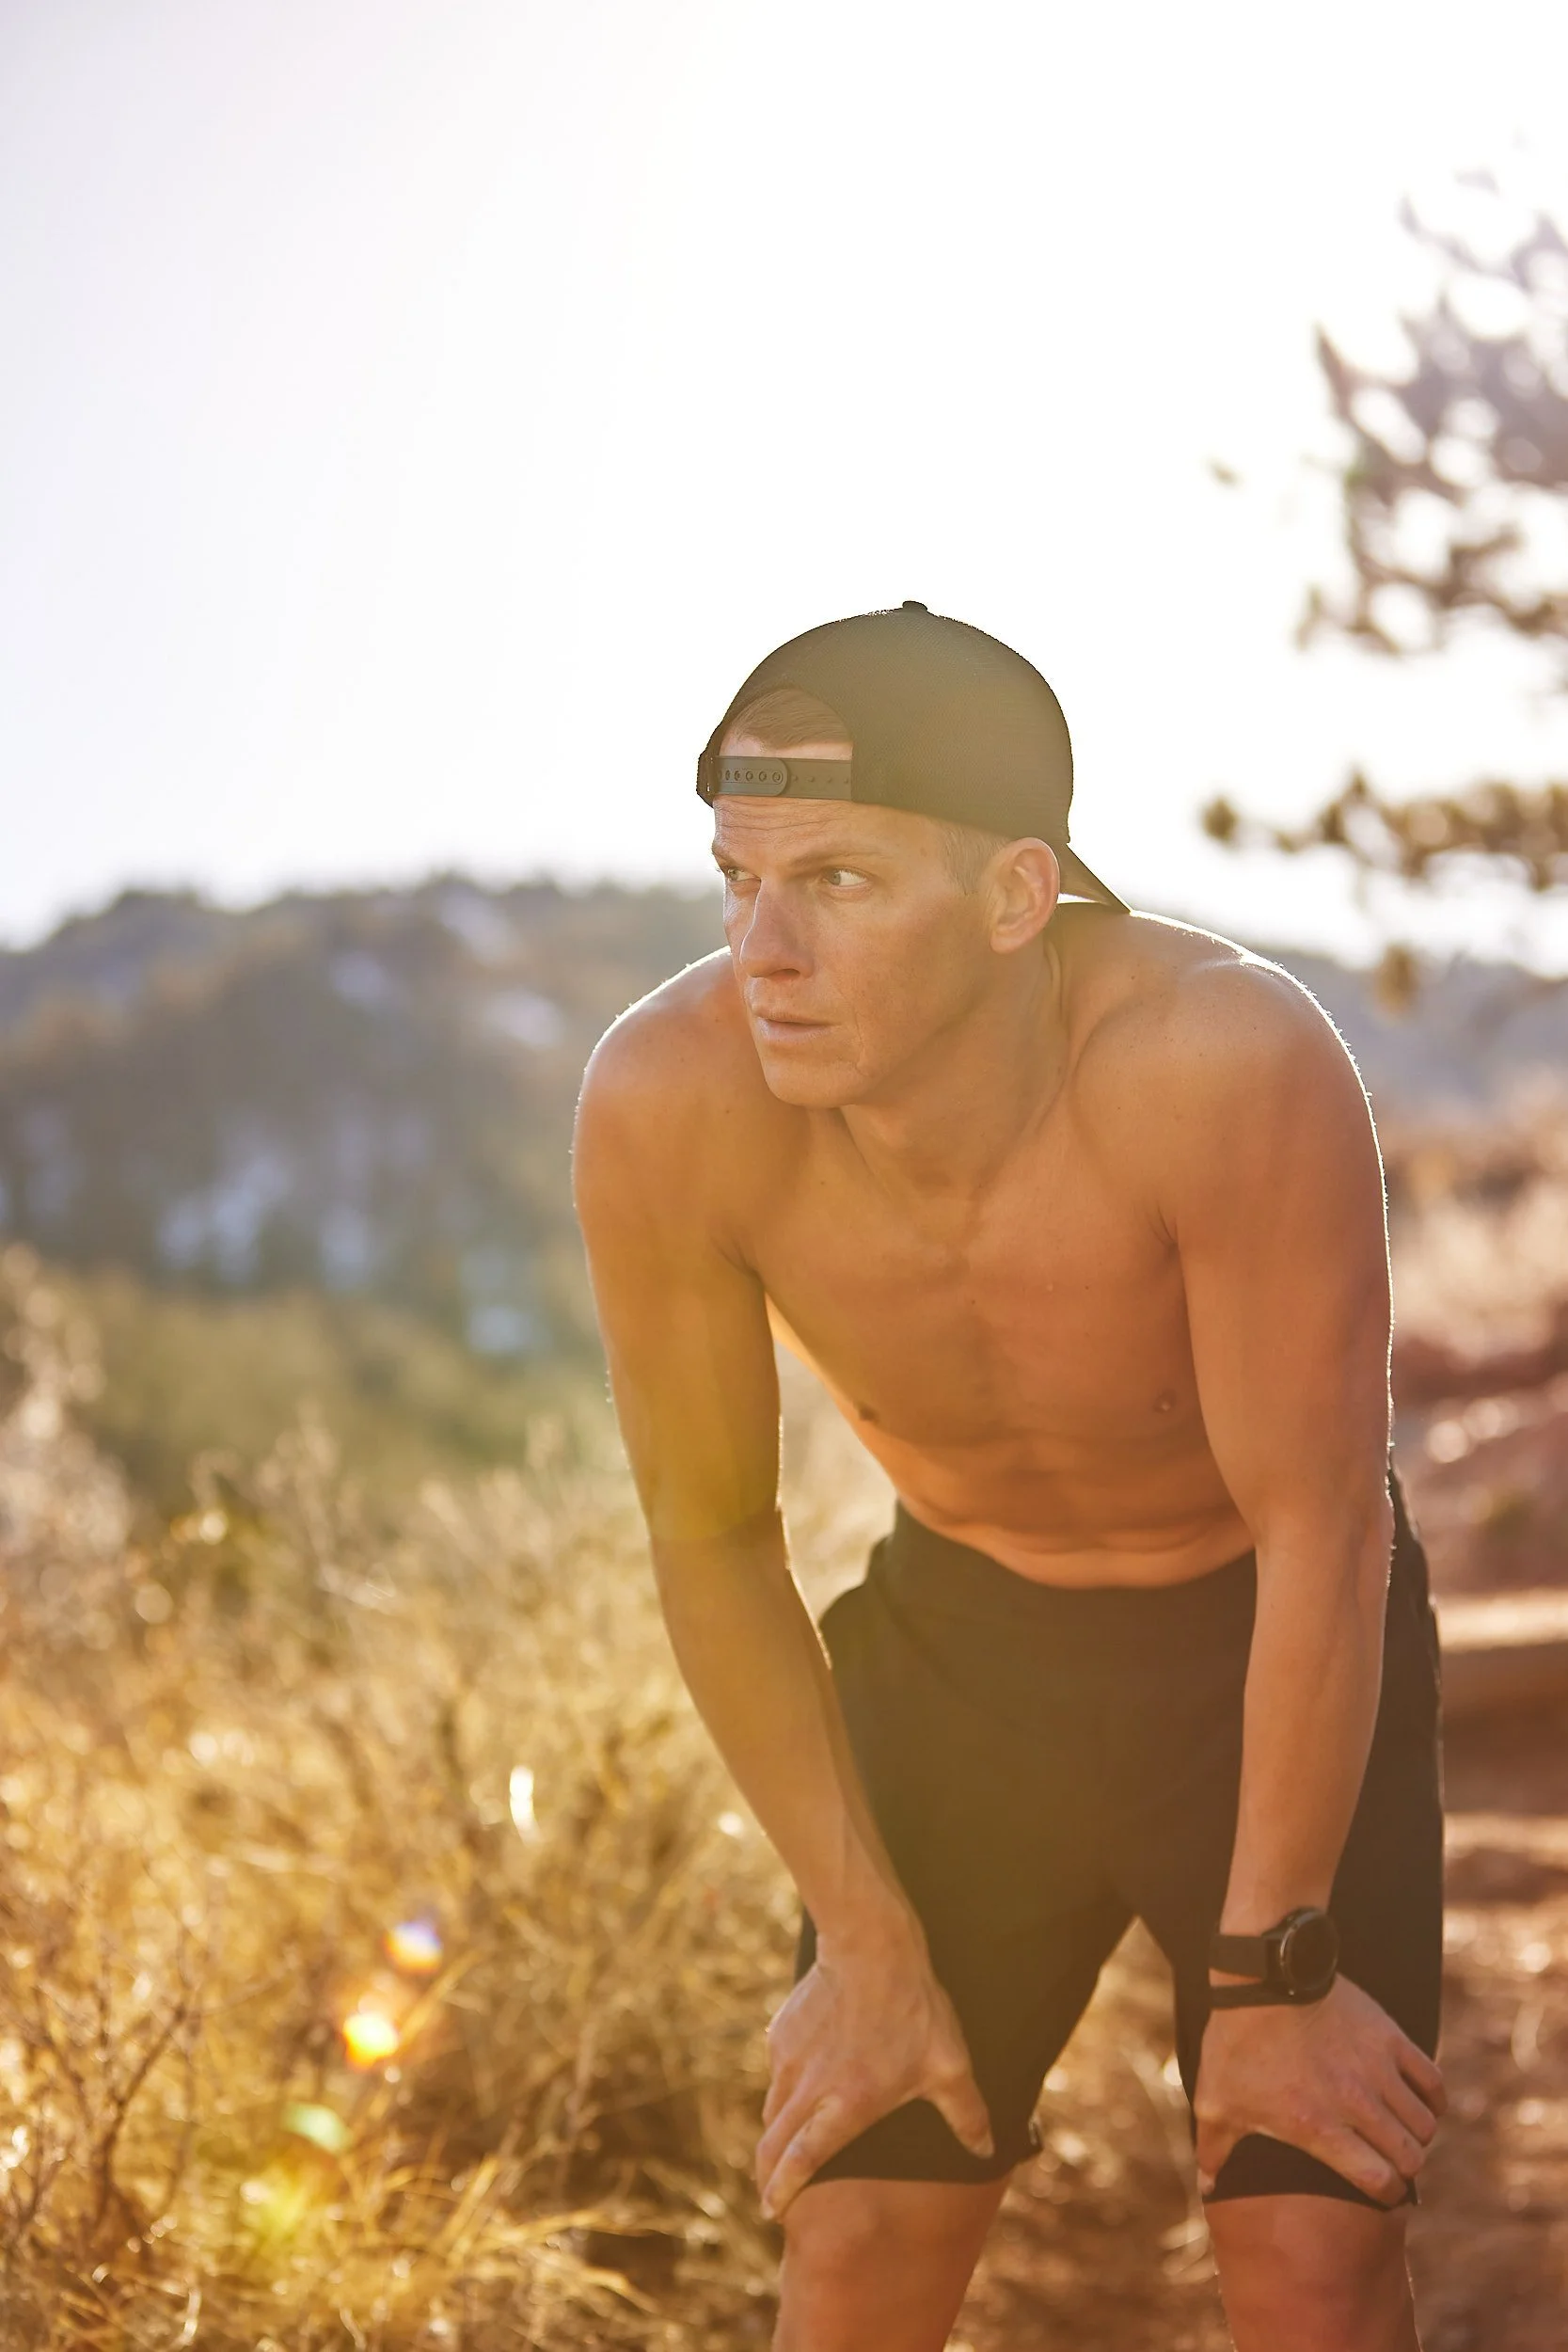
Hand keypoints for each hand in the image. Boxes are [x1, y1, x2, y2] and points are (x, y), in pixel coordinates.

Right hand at [756, 1915, 993, 2217]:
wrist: (870, 1944)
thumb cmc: (913, 2007)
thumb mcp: (949, 2063)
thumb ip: (966, 2112)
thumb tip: (985, 2150)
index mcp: (845, 2106)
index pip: (801, 2160)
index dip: (783, 2190)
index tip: (773, 2210)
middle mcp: (809, 2088)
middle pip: (772, 2144)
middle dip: (767, 2175)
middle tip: (771, 2193)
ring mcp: (790, 2059)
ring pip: (771, 2110)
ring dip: (775, 2135)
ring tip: (786, 2147)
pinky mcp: (782, 2033)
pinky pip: (776, 2073)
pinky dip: (783, 2090)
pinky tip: (802, 2085)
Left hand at [1194, 1973, 1445, 2205]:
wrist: (1262, 1978)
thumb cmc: (1237, 2043)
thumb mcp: (1217, 2100)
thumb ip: (1214, 2148)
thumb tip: (1207, 2187)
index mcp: (1318, 2127)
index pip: (1379, 2182)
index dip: (1386, 2193)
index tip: (1383, 2189)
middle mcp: (1356, 2104)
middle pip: (1409, 2156)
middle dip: (1404, 2166)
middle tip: (1393, 2160)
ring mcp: (1376, 2070)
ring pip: (1424, 2123)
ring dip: (1418, 2134)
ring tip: (1403, 2131)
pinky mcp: (1389, 2038)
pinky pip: (1432, 2080)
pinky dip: (1433, 2097)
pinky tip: (1421, 2101)